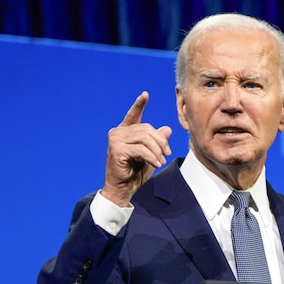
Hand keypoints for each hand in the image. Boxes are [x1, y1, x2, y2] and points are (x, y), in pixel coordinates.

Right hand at [101, 91, 172, 206]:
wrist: (122, 189)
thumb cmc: (135, 172)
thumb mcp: (151, 155)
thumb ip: (157, 142)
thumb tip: (168, 129)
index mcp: (125, 131)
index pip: (133, 115)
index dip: (139, 104)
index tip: (145, 94)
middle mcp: (118, 132)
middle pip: (147, 129)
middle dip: (161, 142)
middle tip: (168, 154)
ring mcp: (115, 139)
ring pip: (145, 138)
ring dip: (157, 151)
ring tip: (161, 161)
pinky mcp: (117, 149)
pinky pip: (141, 149)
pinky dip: (152, 157)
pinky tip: (156, 164)